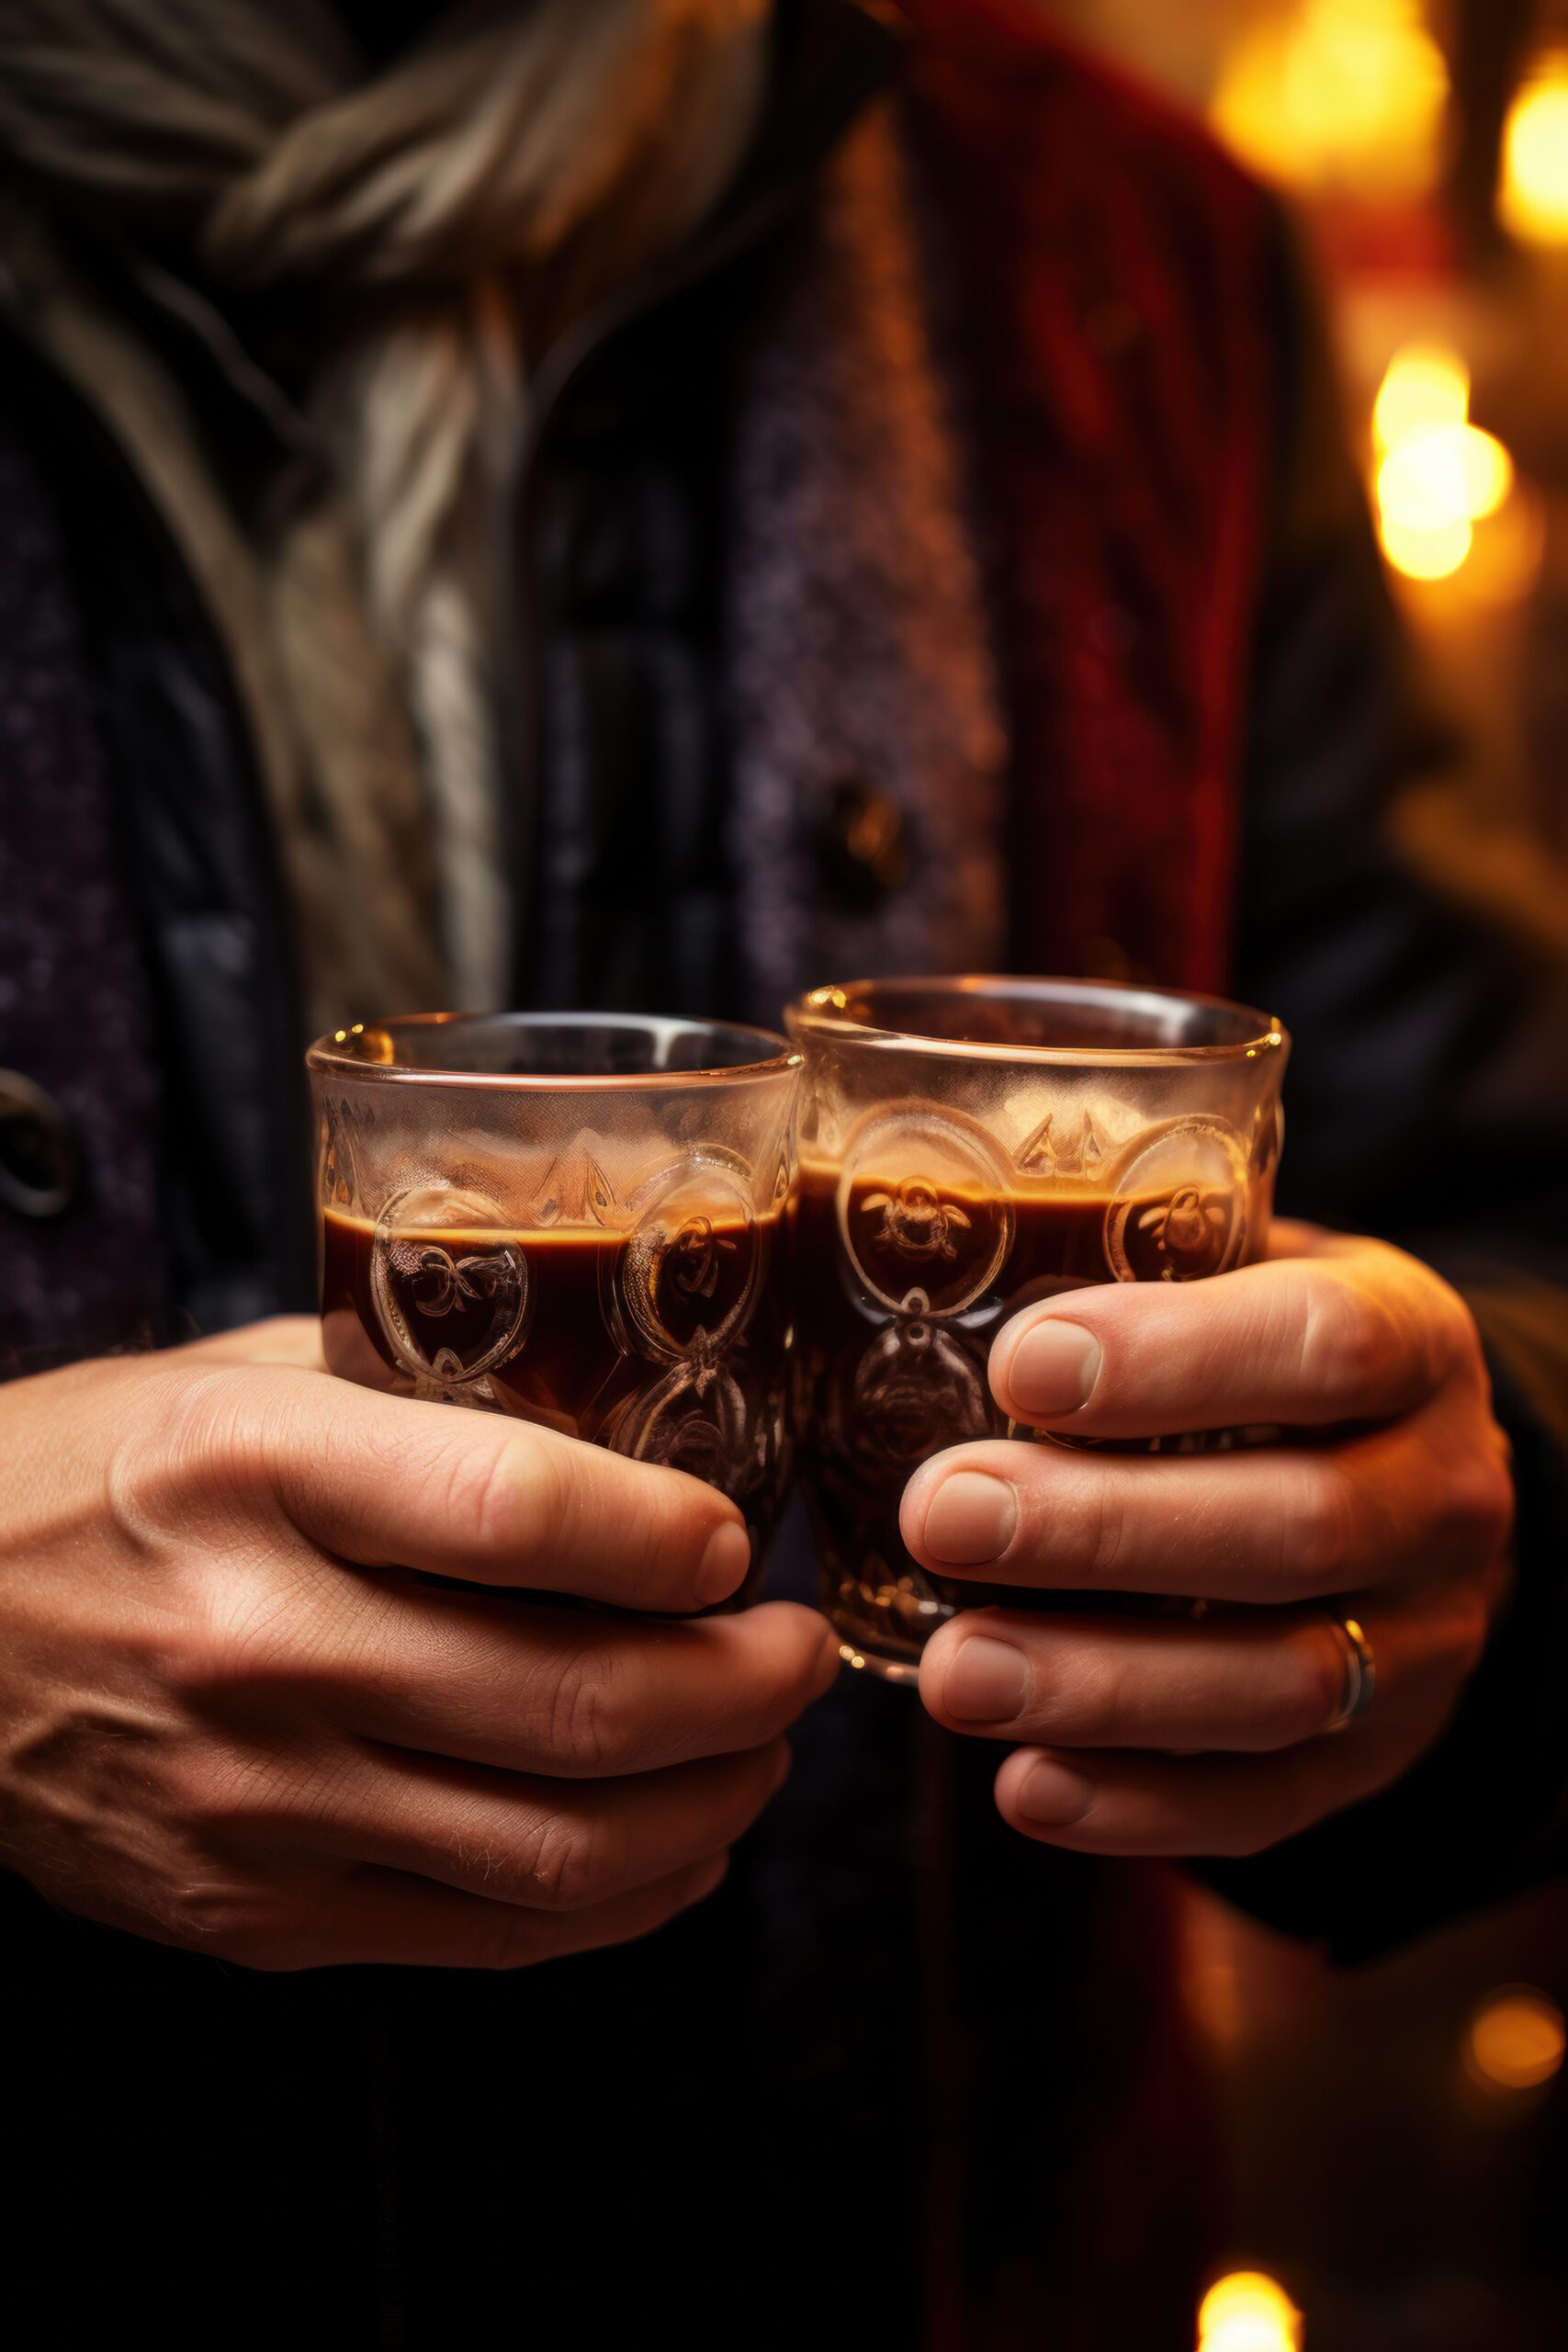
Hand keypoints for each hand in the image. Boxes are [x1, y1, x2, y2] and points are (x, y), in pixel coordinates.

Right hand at [0, 1321, 834, 1967]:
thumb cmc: (87, 1478)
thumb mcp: (236, 1380)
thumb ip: (417, 1390)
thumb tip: (623, 1409)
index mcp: (255, 1472)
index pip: (520, 1513)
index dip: (671, 1538)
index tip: (737, 1539)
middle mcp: (256, 1643)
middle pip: (572, 1702)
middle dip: (744, 1688)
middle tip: (794, 1653)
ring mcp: (251, 1802)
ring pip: (556, 1847)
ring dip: (713, 1804)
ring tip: (761, 1749)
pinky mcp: (249, 1914)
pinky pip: (485, 1934)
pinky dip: (623, 1900)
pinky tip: (679, 1845)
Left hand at [902, 1223, 1513, 1855]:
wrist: (1403, 1480)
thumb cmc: (1264, 1356)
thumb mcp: (1241, 1273)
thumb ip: (1131, 1260)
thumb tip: (896, 1248)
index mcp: (1416, 1344)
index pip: (1328, 1344)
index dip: (1178, 1359)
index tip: (1021, 1367)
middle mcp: (1444, 1495)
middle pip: (1299, 1528)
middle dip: (1105, 1531)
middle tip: (943, 1516)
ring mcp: (1422, 1642)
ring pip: (1282, 1683)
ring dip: (1104, 1683)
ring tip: (955, 1672)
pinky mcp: (1373, 1760)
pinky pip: (1269, 1803)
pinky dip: (1142, 1807)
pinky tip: (1026, 1786)